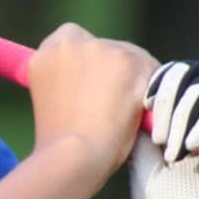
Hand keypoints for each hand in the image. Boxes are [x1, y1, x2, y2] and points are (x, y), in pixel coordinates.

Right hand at [28, 24, 157, 179]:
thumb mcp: (52, 102)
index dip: (88, 64)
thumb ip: (68, 82)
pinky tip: (141, 113)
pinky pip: (151, 70)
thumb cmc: (60, 145)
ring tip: (127, 115)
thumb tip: (97, 85)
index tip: (95, 84)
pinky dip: (152, 90)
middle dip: (113, 71)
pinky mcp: (127, 60)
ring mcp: (100, 48)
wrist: (72, 157)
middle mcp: (70, 43)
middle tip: (116, 104)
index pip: (74, 41)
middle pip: (105, 46)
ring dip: (133, 81)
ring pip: (130, 57)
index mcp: (46, 54)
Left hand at [145, 59, 198, 162]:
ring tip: (175, 152)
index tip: (145, 104)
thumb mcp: (145, 167)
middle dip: (171, 104)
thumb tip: (126, 101)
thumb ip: (138, 134)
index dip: (163, 80)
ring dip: (187, 115)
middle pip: (195, 74)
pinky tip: (196, 142)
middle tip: (160, 140)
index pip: (179, 73)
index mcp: (191, 109)